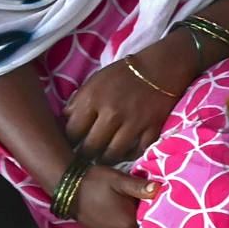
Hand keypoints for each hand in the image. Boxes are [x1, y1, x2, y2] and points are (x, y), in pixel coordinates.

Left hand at [65, 39, 194, 162]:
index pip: (73, 130)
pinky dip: (130, 155)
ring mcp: (133, 123)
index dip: (70, 140)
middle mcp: (111, 114)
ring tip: (104, 159)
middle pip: (92, 146)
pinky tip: (125, 154)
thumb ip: (80, 100)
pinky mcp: (152, 128)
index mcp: (93, 99)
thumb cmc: (124, 74)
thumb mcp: (95, 81)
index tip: (72, 144)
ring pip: (114, 153)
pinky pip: (138, 150)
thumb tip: (68, 118)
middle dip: (86, 154)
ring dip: (106, 159)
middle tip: (86, 157)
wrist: (160, 69)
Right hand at [69, 166, 156, 227]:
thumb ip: (140, 187)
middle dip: (144, 223)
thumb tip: (159, 189)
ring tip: (133, 214)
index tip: (158, 208)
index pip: (151, 226)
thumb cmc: (95, 182)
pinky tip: (121, 218)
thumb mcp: (119, 180)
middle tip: (146, 210)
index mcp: (128, 225)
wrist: (67, 186)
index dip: (155, 217)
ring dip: (132, 227)